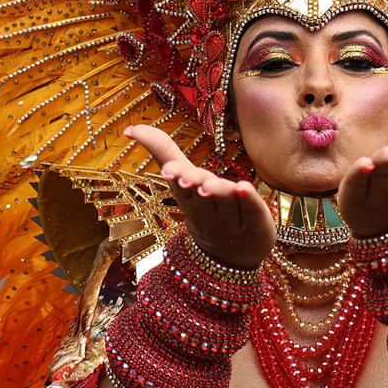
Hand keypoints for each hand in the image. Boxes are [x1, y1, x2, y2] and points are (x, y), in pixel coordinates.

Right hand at [124, 125, 275, 268]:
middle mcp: (207, 211)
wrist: (230, 260)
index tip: (169, 170)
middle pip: (201, 196)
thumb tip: (130, 127)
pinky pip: (252, 211)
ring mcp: (232, 220)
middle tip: (188, 177)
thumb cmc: (204, 211)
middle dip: (194, 184)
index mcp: (187, 199)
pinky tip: (245, 187)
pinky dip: (248, 200)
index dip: (176, 177)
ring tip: (212, 184)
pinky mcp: (256, 223)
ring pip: (225, 203)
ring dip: (219, 191)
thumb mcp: (182, 181)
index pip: (180, 187)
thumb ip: (163, 151)